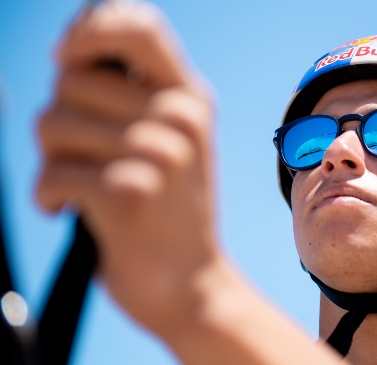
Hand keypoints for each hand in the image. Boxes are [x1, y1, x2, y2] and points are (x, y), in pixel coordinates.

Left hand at [36, 1, 217, 338]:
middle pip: (71, 80)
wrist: (193, 284)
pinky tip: (73, 212)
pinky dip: (50, 196)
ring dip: (52, 159)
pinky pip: (51, 173)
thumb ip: (135, 94)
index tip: (69, 57)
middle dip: (62, 118)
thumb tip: (71, 51)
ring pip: (52, 123)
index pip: (137, 25)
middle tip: (89, 157)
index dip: (90, 27)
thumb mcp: (173, 141)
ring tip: (85, 185)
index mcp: (190, 98)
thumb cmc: (170, 211)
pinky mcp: (128, 192)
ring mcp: (158, 153)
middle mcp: (178, 117)